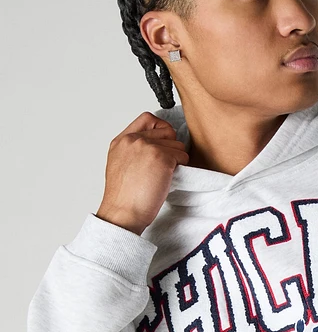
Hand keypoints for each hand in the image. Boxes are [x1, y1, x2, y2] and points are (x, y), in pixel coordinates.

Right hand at [95, 111, 189, 234]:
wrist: (123, 213)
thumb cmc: (124, 197)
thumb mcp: (120, 164)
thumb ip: (134, 150)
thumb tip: (156, 145)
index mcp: (121, 141)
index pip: (148, 119)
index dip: (161, 130)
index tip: (162, 145)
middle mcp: (133, 140)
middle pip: (167, 131)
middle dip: (170, 148)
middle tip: (163, 166)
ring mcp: (147, 147)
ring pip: (177, 144)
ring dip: (176, 159)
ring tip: (162, 175)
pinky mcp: (161, 158)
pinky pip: (183, 156)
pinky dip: (180, 168)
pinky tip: (167, 179)